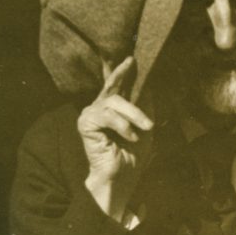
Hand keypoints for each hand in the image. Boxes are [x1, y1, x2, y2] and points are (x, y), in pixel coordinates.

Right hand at [78, 57, 154, 213]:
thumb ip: (145, 106)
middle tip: (132, 61)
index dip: (121, 68)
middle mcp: (100, 107)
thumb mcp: (145, 127)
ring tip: (145, 129)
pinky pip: (107, 115)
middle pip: (112, 84)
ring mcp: (91, 114)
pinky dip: (123, 125)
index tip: (131, 56)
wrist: (122, 178)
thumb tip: (149, 83)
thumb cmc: (132, 155)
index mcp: (113, 107)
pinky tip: (130, 137)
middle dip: (123, 72)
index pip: (116, 83)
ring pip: (114, 101)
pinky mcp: (85, 123)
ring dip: (134, 114)